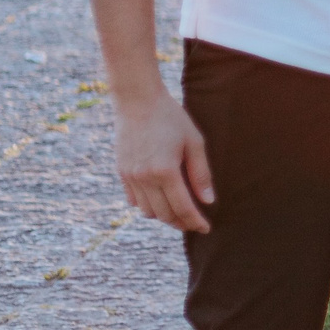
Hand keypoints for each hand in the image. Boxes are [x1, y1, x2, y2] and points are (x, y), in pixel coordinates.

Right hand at [115, 88, 214, 232]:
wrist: (137, 101)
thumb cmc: (171, 118)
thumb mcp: (194, 142)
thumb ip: (201, 174)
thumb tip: (208, 201)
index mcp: (165, 171)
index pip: (183, 207)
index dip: (195, 221)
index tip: (206, 228)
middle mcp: (145, 178)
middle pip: (164, 214)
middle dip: (181, 222)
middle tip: (194, 223)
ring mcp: (130, 176)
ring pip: (147, 211)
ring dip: (164, 216)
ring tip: (179, 213)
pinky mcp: (121, 172)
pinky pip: (134, 200)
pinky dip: (148, 206)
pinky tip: (160, 202)